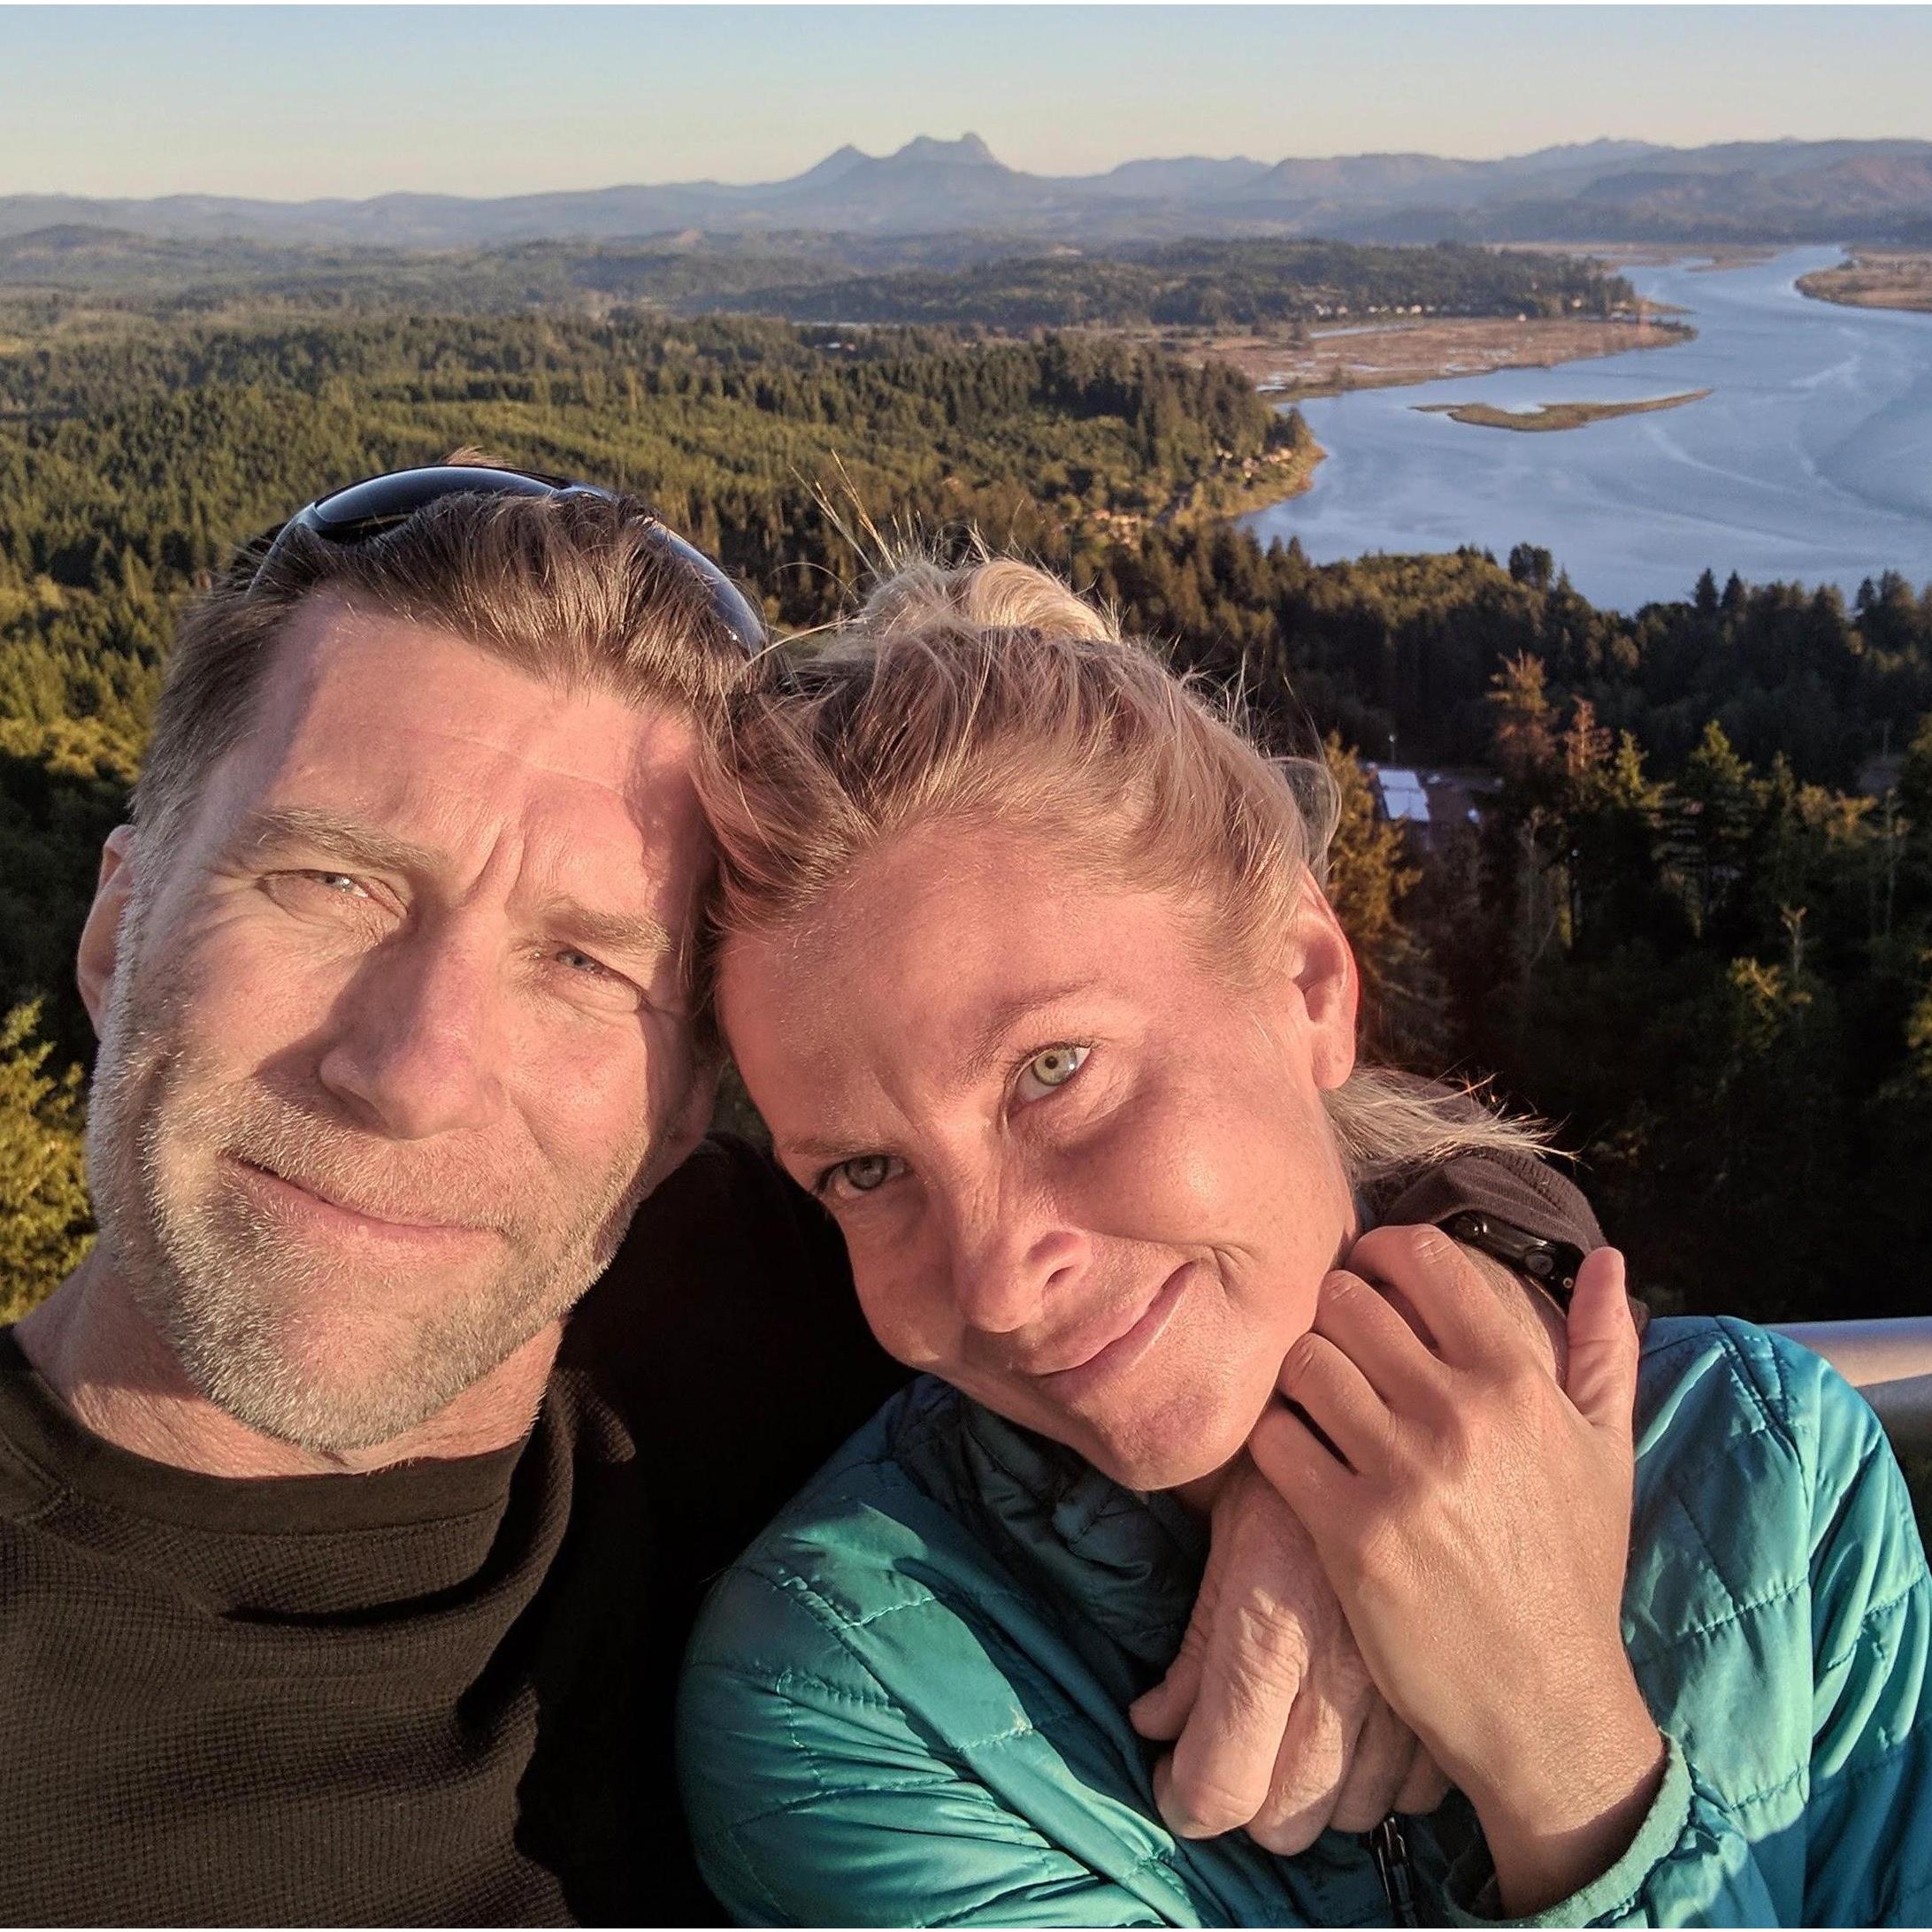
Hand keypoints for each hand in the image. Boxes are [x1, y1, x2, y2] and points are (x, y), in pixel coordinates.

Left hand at [1128, 1455, 1448, 1852]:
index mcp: (1272, 1633)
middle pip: (1288, 1818)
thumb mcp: (1235, 1539)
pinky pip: (1419, 1784)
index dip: (1189, 1802)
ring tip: (1300, 1740)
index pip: (1221, 1783)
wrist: (1400, 1415)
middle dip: (1252, 1804)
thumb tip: (1157, 1724)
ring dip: (1322, 1794)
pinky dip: (1389, 1777)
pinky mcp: (1458, 1676)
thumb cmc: (1296, 1461)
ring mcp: (1408, 1686)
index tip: (1178, 1787)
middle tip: (1237, 1761)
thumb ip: (1200, 1644)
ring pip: (1356, 1810)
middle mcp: (1342, 1674)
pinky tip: (1366, 1730)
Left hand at [1249, 1231, 1662, 1916]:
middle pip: (1346, 1302)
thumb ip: (1605, 1349)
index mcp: (1519, 1382)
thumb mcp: (1608, 1454)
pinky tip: (1297, 1459)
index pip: (1423, 1257)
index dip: (1380, 1255)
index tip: (1370, 1280)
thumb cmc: (1575, 1571)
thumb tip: (1610, 1261)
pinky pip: (1275, 1439)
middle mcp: (1461, 1415)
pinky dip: (1273, 1440)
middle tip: (1337, 1351)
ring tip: (1314, 1406)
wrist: (1545, 1702)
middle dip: (1332, 1318)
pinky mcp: (1349, 1532)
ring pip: (1303, 1363)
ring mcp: (1402, 1474)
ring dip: (1297, 1378)